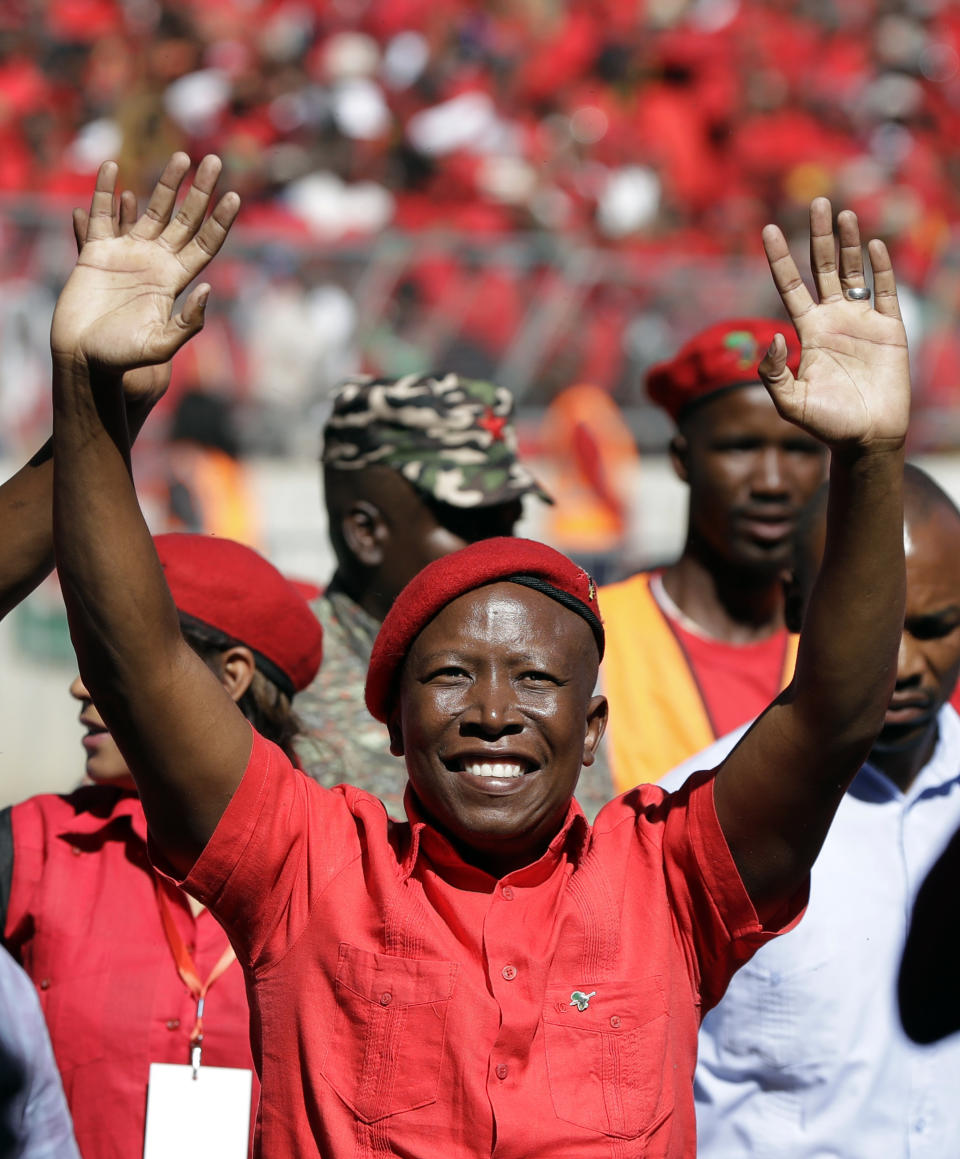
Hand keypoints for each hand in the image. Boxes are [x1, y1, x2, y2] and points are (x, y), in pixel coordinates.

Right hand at [51, 152, 239, 382]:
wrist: (83, 358)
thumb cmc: (123, 358)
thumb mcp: (161, 346)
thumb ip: (188, 322)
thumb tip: (209, 290)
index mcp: (175, 280)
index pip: (205, 244)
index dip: (220, 221)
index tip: (234, 196)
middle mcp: (156, 262)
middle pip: (184, 219)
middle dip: (199, 191)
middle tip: (214, 160)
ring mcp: (127, 253)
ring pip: (151, 210)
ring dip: (166, 184)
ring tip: (181, 157)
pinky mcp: (97, 251)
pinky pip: (103, 214)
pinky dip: (106, 192)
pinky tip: (113, 166)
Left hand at [759, 198, 909, 450]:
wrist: (866, 439)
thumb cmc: (826, 424)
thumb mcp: (790, 403)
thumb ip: (774, 373)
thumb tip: (772, 337)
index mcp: (808, 332)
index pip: (790, 285)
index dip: (779, 258)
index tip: (766, 229)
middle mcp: (833, 320)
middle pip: (822, 268)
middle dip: (819, 236)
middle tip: (816, 202)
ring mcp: (862, 322)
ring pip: (853, 272)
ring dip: (849, 243)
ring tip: (843, 214)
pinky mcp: (890, 330)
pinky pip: (885, 293)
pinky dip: (880, 270)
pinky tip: (874, 247)